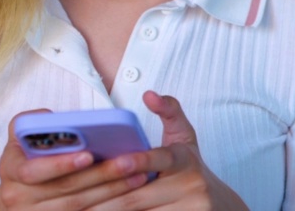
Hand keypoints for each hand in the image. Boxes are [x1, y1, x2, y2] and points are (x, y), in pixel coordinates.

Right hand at [0, 109, 150, 210]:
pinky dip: (108, 206)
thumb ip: (32, 123)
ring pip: (79, 206)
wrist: (18, 199)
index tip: (88, 155)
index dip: (62, 164)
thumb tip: (52, 117)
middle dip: (100, 175)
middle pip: (65, 189)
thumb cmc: (25, 161)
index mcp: (9, 169)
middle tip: (129, 162)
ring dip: (111, 192)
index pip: (34, 170)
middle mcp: (17, 197)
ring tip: (137, 176)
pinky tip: (128, 196)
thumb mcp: (20, 139)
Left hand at [85, 92, 246, 210]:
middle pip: (140, 196)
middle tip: (76, 199)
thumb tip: (149, 95)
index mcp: (186, 160)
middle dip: (106, 198)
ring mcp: (190, 210)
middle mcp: (191, 187)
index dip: (139, 161)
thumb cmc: (190, 166)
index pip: (160, 159)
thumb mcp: (185, 137)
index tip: (117, 162)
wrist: (217, 204)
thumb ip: (168, 111)